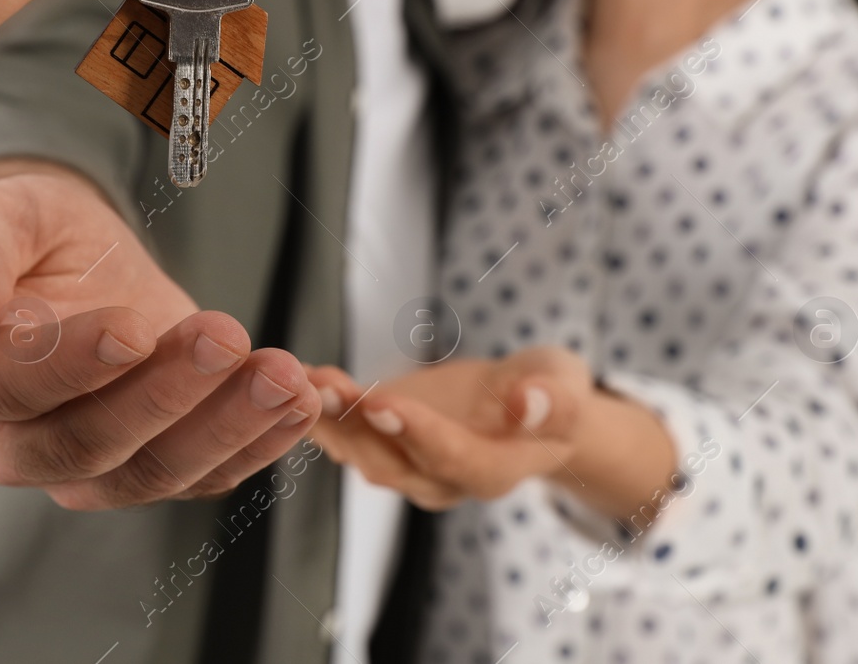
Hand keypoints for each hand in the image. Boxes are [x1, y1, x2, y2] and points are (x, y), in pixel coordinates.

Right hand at [0, 160, 321, 509]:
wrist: (64, 265)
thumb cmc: (22, 239)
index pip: (13, 389)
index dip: (73, 364)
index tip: (133, 328)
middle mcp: (18, 443)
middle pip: (91, 444)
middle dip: (168, 395)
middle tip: (226, 335)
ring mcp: (88, 467)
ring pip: (155, 472)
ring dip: (228, 427)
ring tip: (284, 376)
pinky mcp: (151, 467)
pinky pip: (205, 475)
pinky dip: (259, 444)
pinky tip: (301, 403)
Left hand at [308, 347, 675, 519]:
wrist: (522, 403)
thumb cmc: (549, 393)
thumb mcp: (566, 386)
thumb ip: (553, 401)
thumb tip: (528, 403)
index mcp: (492, 472)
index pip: (453, 461)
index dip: (418, 435)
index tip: (383, 403)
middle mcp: (440, 480)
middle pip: (392, 461)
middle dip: (354, 425)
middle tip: (324, 389)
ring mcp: (405, 464)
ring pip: (358, 449)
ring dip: (326, 416)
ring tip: (301, 378)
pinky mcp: (379, 440)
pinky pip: (342, 430)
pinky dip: (316, 407)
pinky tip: (292, 378)